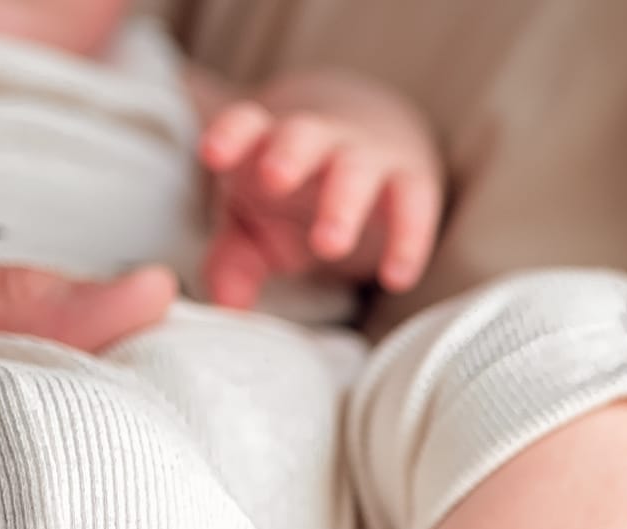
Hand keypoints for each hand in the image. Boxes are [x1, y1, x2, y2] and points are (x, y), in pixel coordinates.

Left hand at [200, 99, 440, 308]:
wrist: (378, 142)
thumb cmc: (298, 191)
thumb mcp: (256, 224)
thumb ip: (233, 260)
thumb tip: (224, 305)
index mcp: (267, 142)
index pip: (246, 125)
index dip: (230, 135)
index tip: (212, 154)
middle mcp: (317, 141)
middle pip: (302, 136)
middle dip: (288, 155)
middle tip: (273, 179)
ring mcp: (367, 156)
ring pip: (356, 169)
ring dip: (342, 203)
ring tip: (329, 246)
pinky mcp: (411, 181)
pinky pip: (414, 205)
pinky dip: (407, 240)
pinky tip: (396, 279)